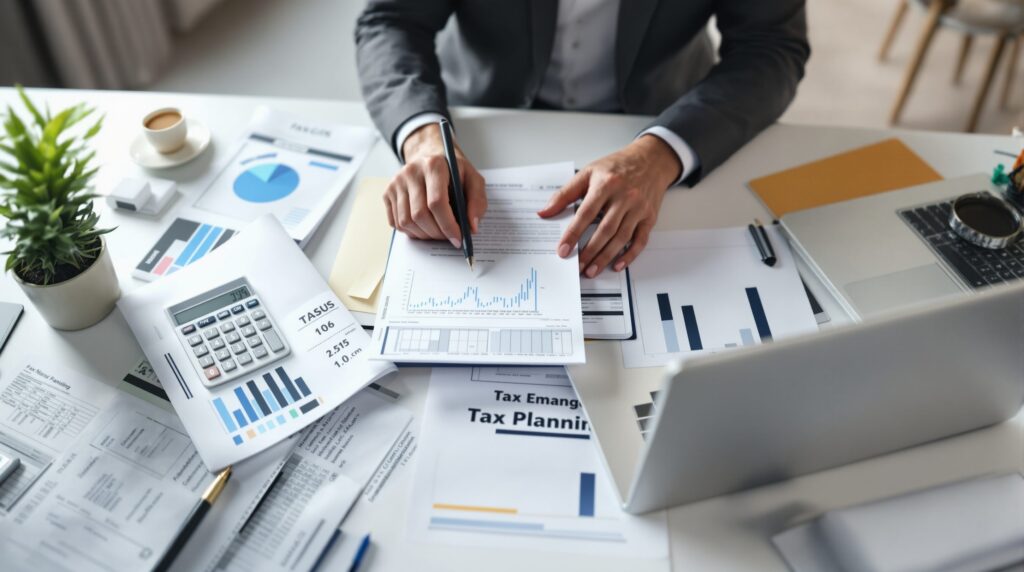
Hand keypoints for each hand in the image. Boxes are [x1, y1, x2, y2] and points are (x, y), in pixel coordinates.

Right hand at [384, 123, 486, 246]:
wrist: (430, 156)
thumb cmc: (454, 172)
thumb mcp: (473, 180)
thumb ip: (477, 202)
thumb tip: (471, 228)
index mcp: (434, 165)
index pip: (437, 202)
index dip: (448, 225)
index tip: (458, 238)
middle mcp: (411, 172)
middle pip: (419, 215)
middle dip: (437, 233)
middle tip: (449, 238)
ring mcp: (396, 182)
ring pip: (406, 222)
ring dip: (424, 235)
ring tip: (438, 232)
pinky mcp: (388, 192)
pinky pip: (396, 223)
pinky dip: (412, 232)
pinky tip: (424, 227)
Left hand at [537, 135, 680, 276]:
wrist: (651, 159)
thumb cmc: (617, 166)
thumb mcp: (588, 172)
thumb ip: (565, 194)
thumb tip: (545, 212)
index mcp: (606, 184)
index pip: (586, 213)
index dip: (573, 234)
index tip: (563, 250)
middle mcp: (624, 196)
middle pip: (605, 230)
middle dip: (590, 251)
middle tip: (578, 267)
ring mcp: (639, 208)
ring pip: (621, 238)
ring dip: (606, 257)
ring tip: (592, 270)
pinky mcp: (650, 216)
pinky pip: (640, 240)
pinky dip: (629, 255)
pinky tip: (617, 264)